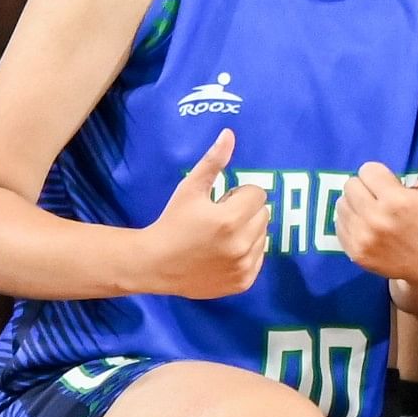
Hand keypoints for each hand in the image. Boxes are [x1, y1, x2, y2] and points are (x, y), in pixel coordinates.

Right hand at [141, 129, 270, 297]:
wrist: (154, 264)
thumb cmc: (172, 222)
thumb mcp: (190, 189)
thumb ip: (213, 162)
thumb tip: (229, 134)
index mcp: (229, 220)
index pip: (257, 194)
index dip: (238, 194)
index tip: (220, 201)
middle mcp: (241, 245)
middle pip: (263, 214)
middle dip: (245, 212)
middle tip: (219, 218)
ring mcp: (243, 266)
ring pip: (264, 236)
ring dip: (248, 232)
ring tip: (221, 236)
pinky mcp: (243, 282)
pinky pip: (260, 257)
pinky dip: (247, 253)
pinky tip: (223, 253)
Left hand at [339, 146, 417, 286]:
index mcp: (396, 200)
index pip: (367, 170)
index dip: (377, 174)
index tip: (386, 182)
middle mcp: (376, 218)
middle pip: (350, 185)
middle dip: (363, 187)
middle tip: (375, 196)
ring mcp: (363, 237)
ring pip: (341, 204)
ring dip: (353, 203)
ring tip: (368, 209)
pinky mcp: (355, 251)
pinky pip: (338, 224)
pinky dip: (348, 221)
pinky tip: (363, 224)